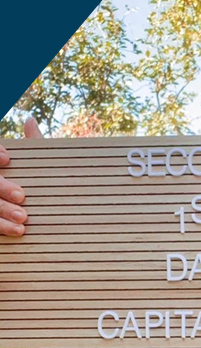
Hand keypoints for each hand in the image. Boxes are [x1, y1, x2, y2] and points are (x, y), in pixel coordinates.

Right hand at [1, 118, 41, 236]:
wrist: (46, 215)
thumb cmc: (43, 181)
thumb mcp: (39, 163)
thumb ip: (32, 143)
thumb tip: (30, 119)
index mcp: (1, 169)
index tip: (7, 158)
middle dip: (1, 188)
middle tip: (22, 196)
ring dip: (2, 213)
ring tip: (23, 220)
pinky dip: (2, 227)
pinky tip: (17, 231)